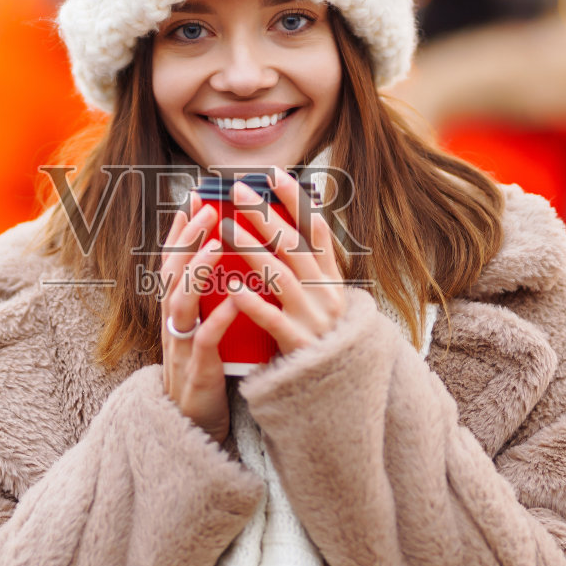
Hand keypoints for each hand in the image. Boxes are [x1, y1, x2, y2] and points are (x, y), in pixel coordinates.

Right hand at [157, 192, 241, 445]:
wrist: (193, 425)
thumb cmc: (205, 371)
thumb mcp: (203, 329)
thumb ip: (210, 299)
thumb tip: (228, 262)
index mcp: (176, 311)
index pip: (173, 261)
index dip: (181, 229)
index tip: (194, 197)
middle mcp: (172, 322)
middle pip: (172, 272)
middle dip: (189, 238)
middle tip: (208, 209)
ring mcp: (181, 345)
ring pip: (181, 300)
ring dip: (198, 270)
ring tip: (217, 244)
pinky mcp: (196, 370)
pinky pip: (204, 340)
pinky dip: (219, 319)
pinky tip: (235, 302)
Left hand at [222, 170, 347, 356]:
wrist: (339, 390)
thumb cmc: (323, 338)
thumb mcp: (324, 298)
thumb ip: (311, 265)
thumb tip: (294, 222)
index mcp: (331, 280)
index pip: (316, 230)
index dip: (296, 201)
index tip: (273, 175)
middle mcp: (326, 294)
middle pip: (294, 246)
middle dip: (265, 214)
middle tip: (238, 190)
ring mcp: (314, 319)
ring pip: (281, 277)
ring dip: (252, 250)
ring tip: (225, 229)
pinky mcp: (299, 345)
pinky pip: (274, 321)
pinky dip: (253, 303)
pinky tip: (232, 288)